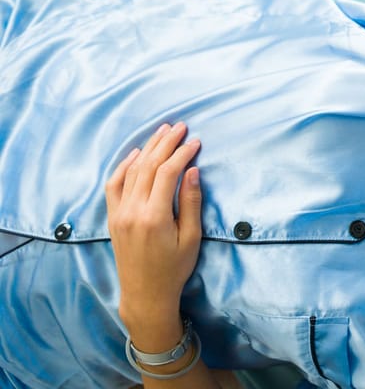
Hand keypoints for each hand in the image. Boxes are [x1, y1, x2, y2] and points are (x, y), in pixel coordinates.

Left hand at [106, 122, 202, 341]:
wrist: (145, 293)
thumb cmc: (174, 268)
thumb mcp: (191, 237)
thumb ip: (191, 202)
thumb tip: (192, 170)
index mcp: (154, 217)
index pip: (167, 173)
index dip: (182, 153)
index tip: (196, 141)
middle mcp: (133, 211)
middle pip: (148, 166)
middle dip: (165, 143)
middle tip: (180, 126)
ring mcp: (119, 213)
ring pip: (131, 171)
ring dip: (147, 149)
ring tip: (162, 132)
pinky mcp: (113, 217)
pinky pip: (114, 184)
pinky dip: (124, 166)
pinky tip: (136, 154)